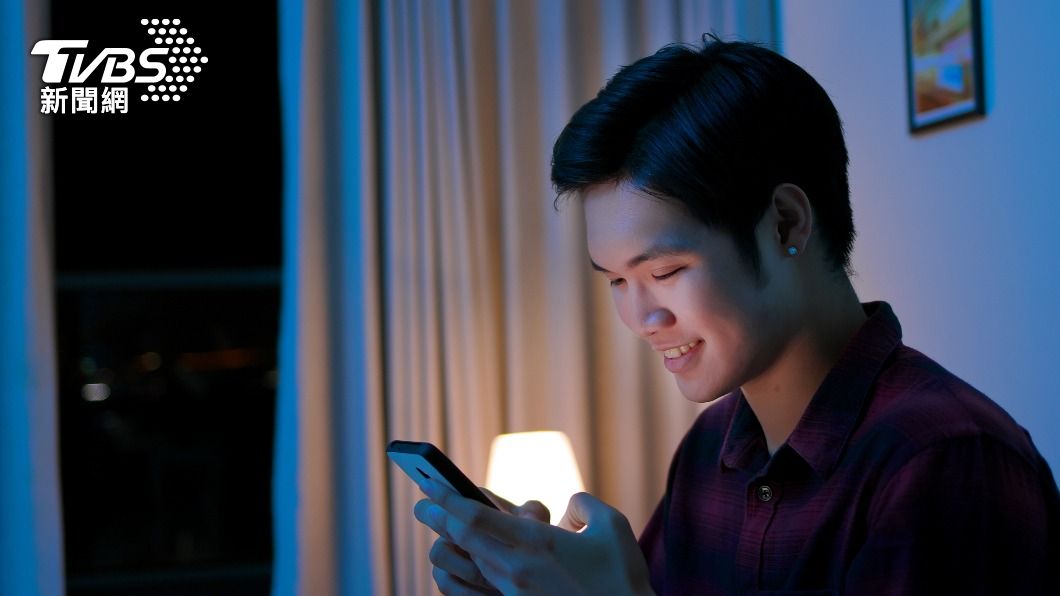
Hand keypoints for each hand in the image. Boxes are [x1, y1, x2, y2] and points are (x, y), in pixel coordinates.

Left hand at [413, 479, 653, 595]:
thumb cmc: (622, 577)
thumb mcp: (611, 526)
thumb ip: (582, 504)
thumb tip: (566, 507)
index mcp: (536, 544)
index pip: (475, 518)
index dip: (448, 498)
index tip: (429, 483)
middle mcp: (517, 570)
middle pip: (462, 539)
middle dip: (438, 518)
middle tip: (422, 502)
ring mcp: (515, 593)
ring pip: (469, 564)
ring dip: (451, 543)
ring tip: (442, 528)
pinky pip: (482, 587)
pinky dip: (469, 568)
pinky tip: (468, 559)